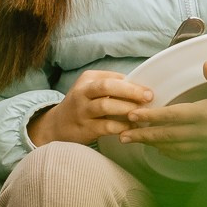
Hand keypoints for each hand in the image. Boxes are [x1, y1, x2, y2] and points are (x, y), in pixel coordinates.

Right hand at [27, 69, 156, 146]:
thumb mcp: (91, 89)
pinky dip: (121, 127)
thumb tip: (140, 87)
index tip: (149, 90)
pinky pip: (106, 126)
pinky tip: (131, 128)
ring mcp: (82, 111)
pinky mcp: (84, 128)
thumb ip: (111, 85)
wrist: (56, 126)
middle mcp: (82, 92)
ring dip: (127, 109)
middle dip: (131, 91)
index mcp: (87, 79)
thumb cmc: (82, 105)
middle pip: (107, 87)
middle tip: (149, 97)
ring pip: (106, 106)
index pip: (113, 77)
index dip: (133, 84)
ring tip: (142, 114)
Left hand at [119, 63, 206, 162]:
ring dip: (153, 144)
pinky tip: (161, 149)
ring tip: (134, 141)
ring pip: (174, 148)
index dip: (150, 117)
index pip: (172, 116)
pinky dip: (170, 153)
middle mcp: (206, 133)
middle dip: (142, 135)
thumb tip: (205, 65)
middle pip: (167, 136)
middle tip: (121, 135)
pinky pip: (187, 156)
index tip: (131, 115)